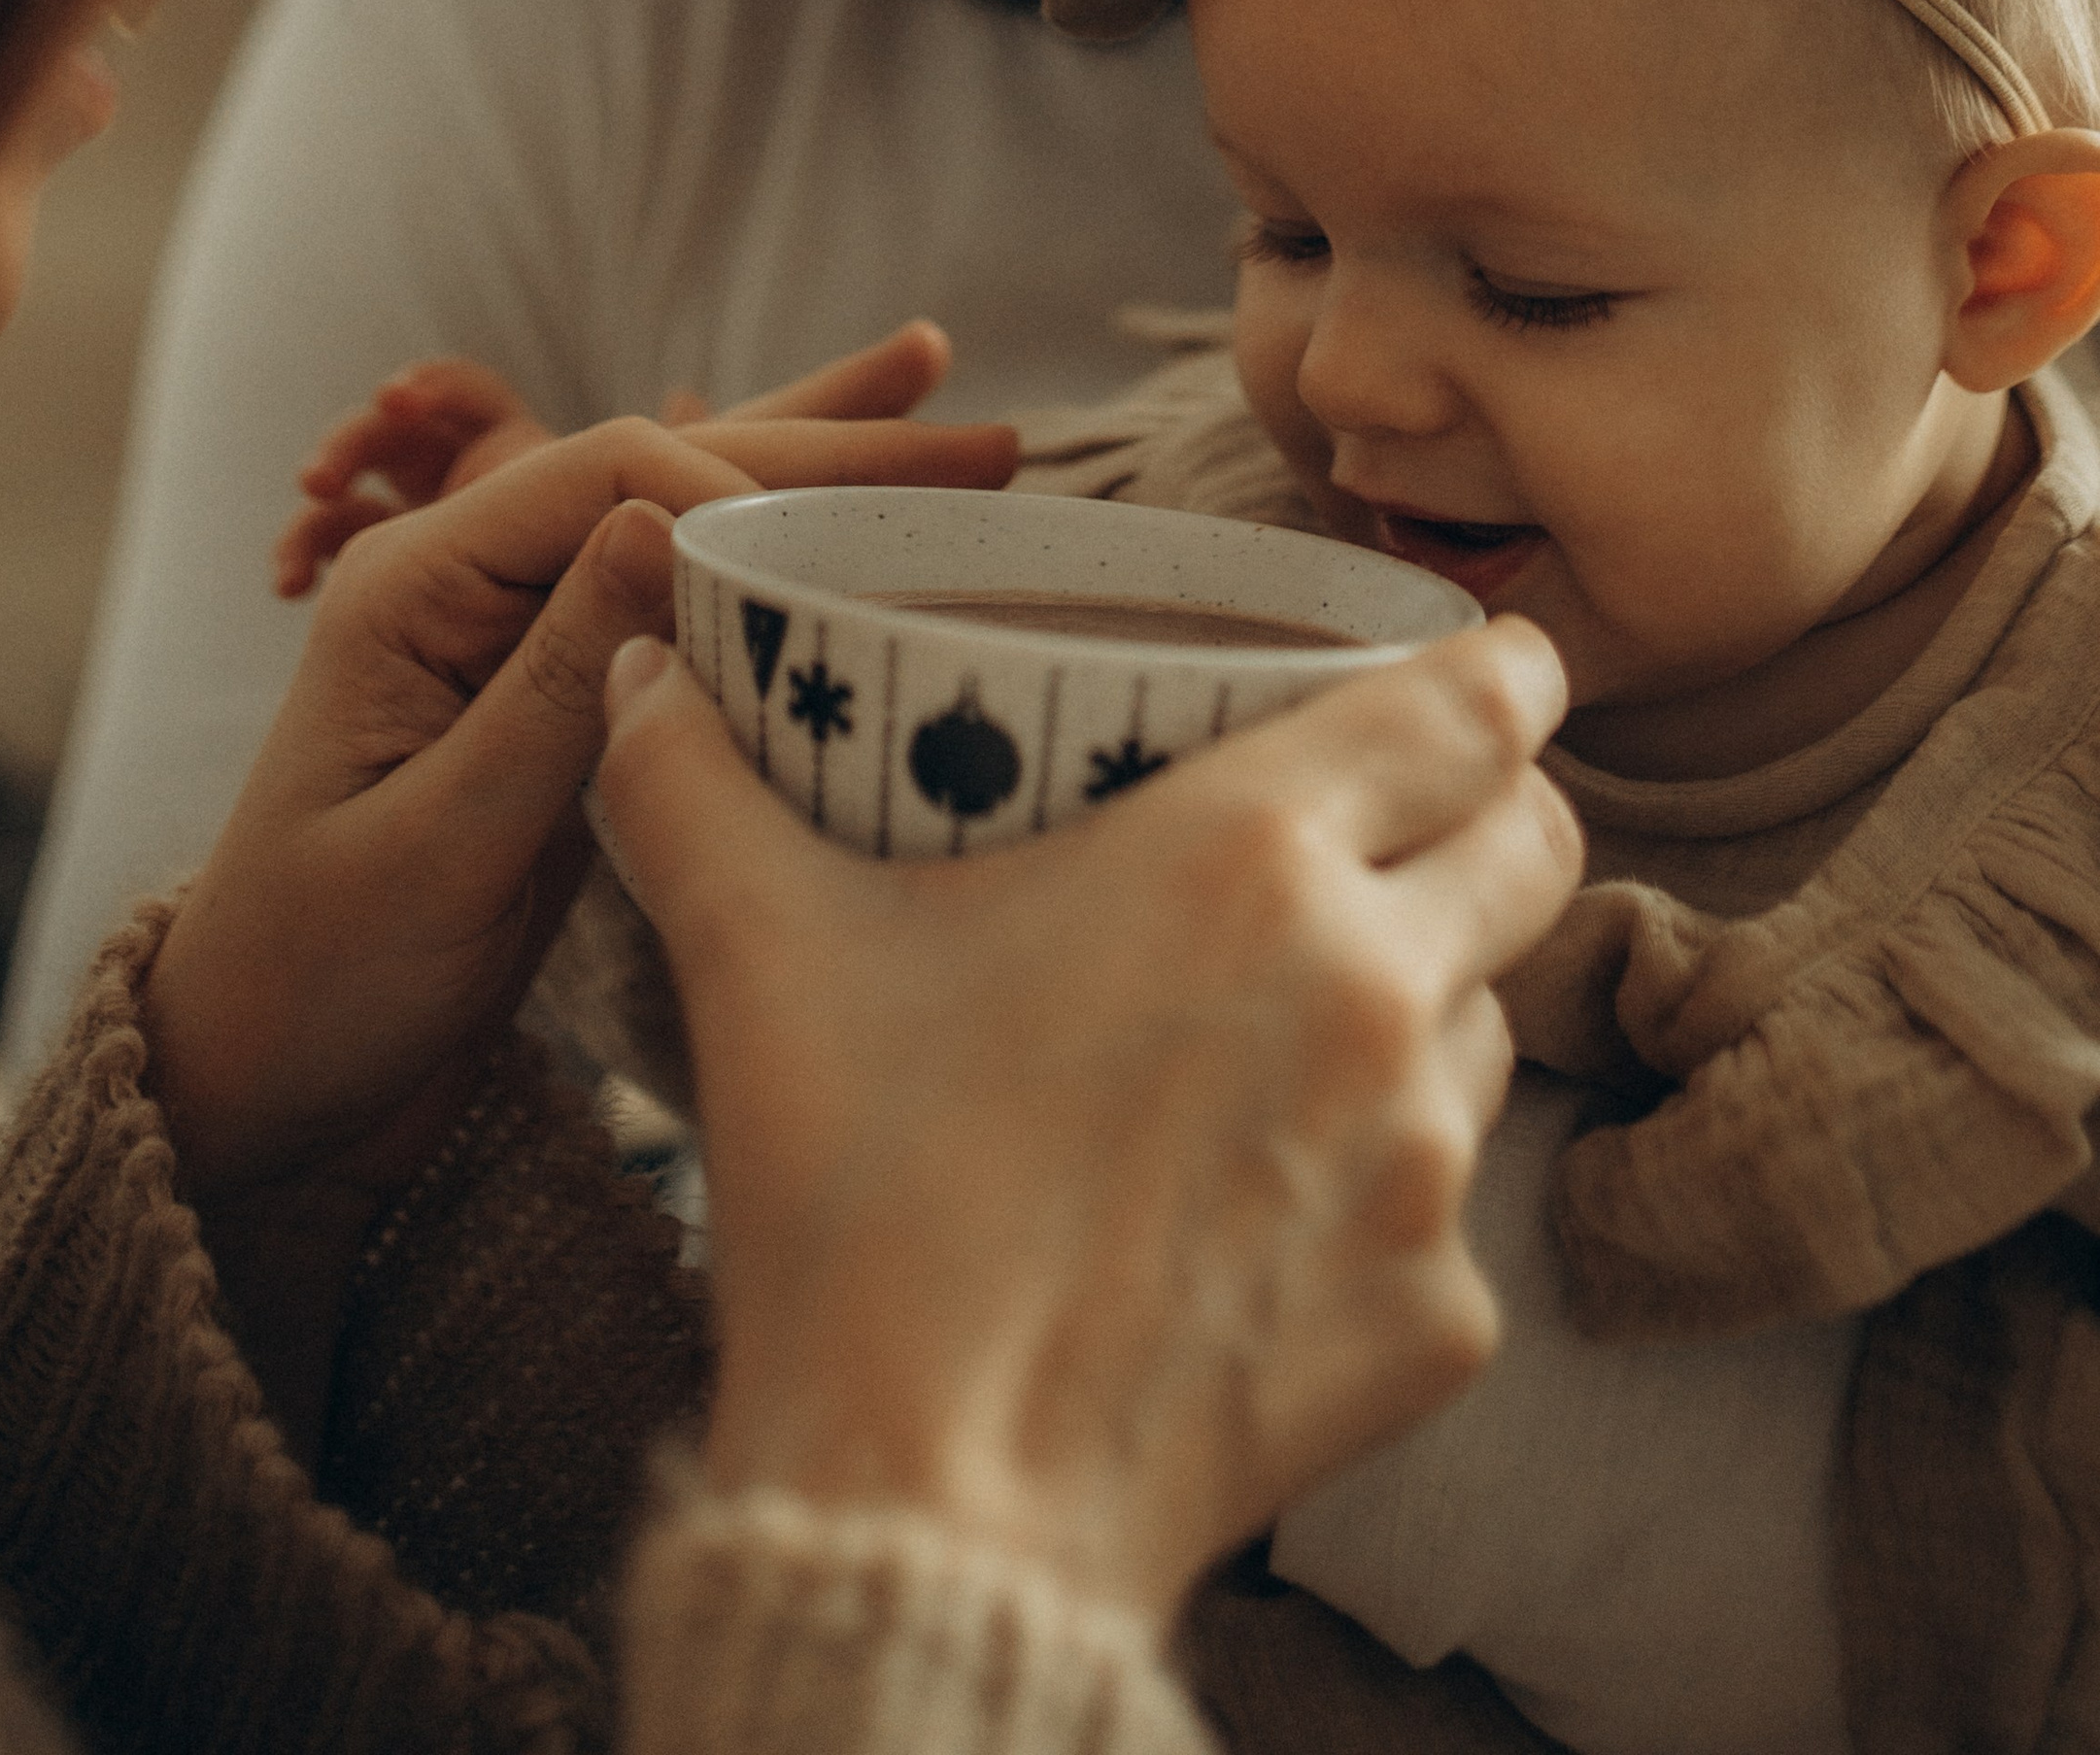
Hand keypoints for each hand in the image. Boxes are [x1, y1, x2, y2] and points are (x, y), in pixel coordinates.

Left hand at [145, 395, 1009, 1442]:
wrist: (256, 1088)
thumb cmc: (316, 979)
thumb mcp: (438, 844)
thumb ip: (552, 687)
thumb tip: (665, 520)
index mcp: (415, 584)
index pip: (605, 470)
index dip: (734, 488)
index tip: (846, 560)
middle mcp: (472, 583)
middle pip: (669, 475)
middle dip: (832, 450)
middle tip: (1005, 444)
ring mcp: (522, 641)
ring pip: (694, 527)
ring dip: (831, 486)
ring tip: (981, 449)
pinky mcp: (564, 706)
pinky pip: (688, 609)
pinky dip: (786, 567)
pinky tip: (867, 534)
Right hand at [596, 617, 1581, 1625]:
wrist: (932, 1507)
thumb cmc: (863, 1203)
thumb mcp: (762, 954)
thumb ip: (691, 784)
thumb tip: (637, 668)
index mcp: (1248, 859)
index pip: (1474, 707)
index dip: (1500, 669)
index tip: (1487, 663)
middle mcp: (1375, 988)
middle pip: (1534, 842)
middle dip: (1490, 812)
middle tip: (1403, 821)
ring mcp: (1427, 1164)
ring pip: (1496, 1020)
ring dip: (1434, 995)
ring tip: (1303, 1016)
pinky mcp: (1438, 1314)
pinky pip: (1451, 1208)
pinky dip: (1381, 1186)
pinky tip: (1260, 1202)